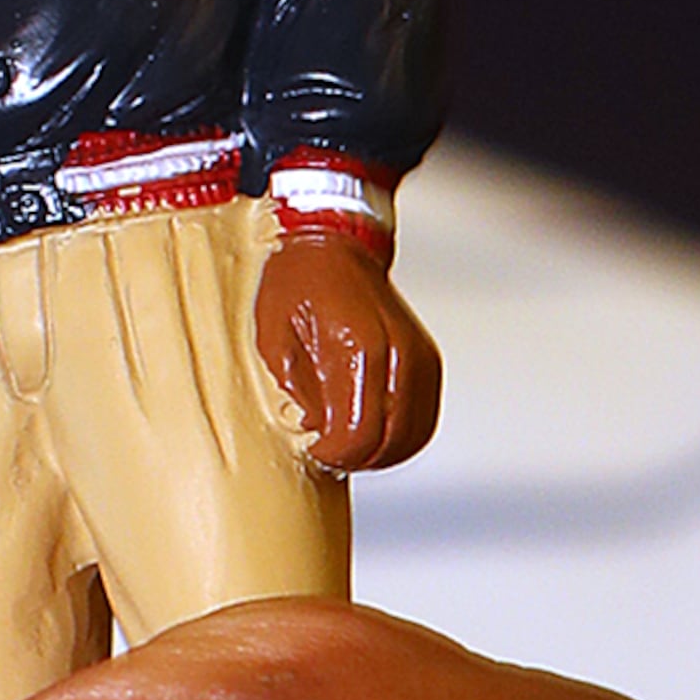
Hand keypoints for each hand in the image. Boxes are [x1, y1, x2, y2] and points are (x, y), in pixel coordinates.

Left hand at [256, 235, 440, 472]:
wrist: (333, 244)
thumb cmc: (298, 282)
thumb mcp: (273, 338)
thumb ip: (297, 391)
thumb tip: (317, 429)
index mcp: (358, 348)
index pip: (359, 435)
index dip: (335, 454)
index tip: (316, 449)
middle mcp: (397, 353)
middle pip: (390, 442)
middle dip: (356, 456)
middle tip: (330, 449)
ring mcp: (418, 357)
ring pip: (413, 436)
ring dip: (381, 451)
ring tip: (349, 441)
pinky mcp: (427, 360)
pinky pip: (424, 418)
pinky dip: (401, 435)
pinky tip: (374, 429)